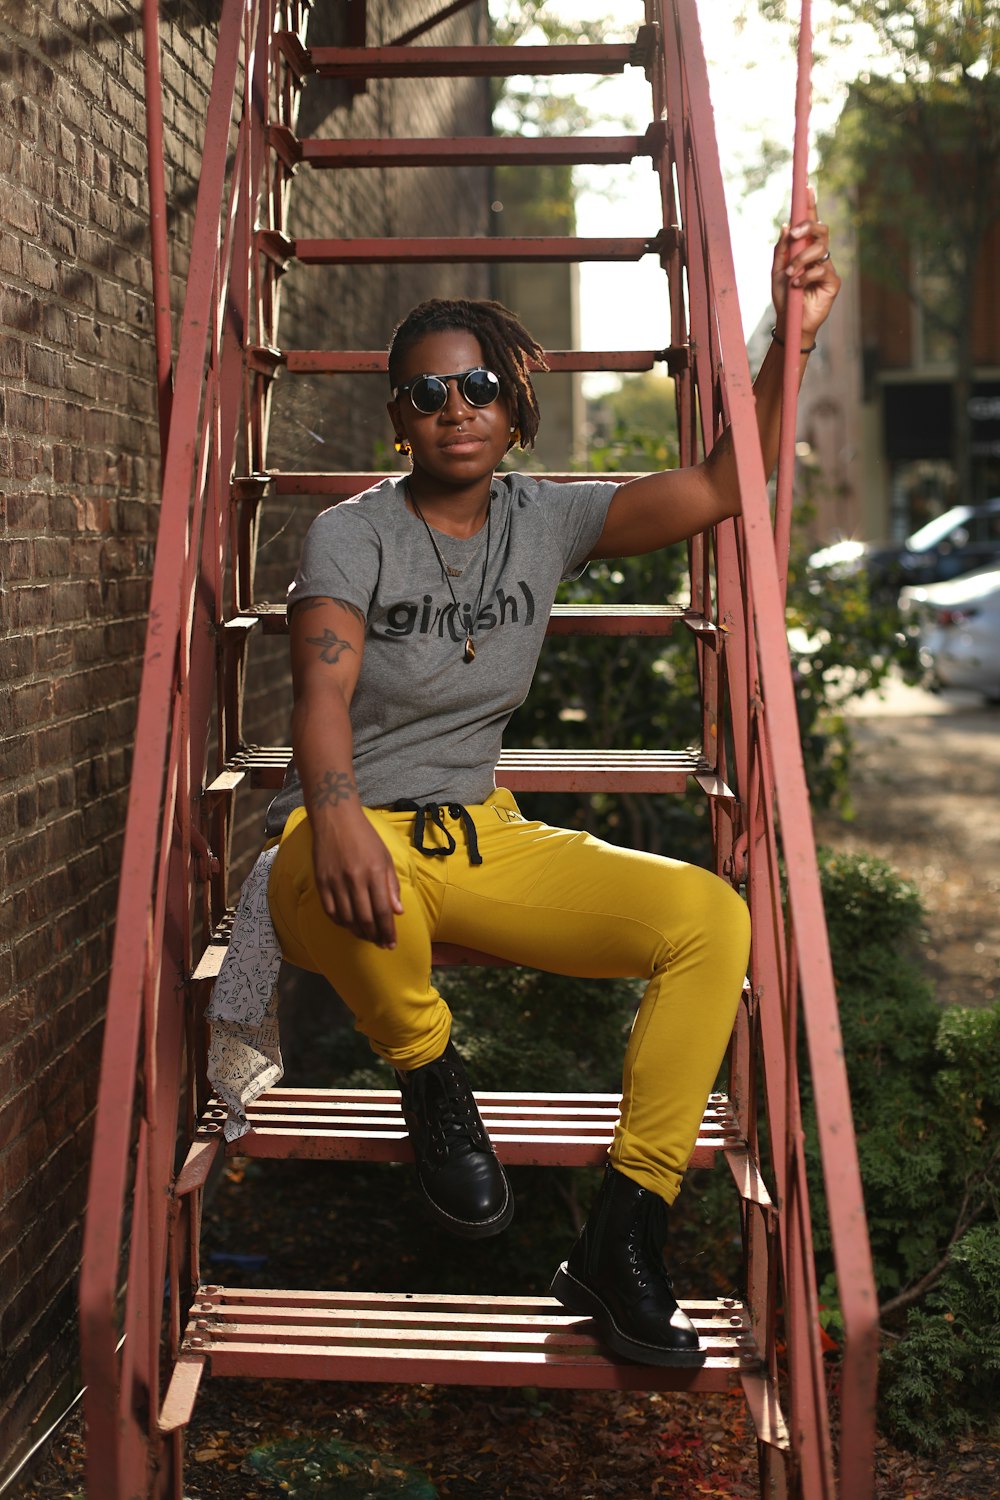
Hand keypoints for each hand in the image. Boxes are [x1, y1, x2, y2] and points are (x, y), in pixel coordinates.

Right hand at [312, 809, 403, 948]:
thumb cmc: (365, 836)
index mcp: (375, 872)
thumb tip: (397, 911)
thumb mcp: (385, 856)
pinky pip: (330, 910)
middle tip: (380, 944)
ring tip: (366, 936)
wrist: (336, 818)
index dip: (387, 931)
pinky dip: (340, 922)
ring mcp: (336, 881)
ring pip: (347, 918)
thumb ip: (392, 885)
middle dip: (374, 936)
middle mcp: (355, 879)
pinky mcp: (321, 881)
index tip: (391, 943)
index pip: (383, 911)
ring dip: (358, 932)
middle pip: (366, 919)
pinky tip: (348, 924)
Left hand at [771, 186, 840, 344]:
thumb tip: (786, 224)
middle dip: (808, 227)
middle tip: (794, 235)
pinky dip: (806, 276)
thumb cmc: (784, 296)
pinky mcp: (833, 282)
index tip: (806, 187)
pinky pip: (822, 269)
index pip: (809, 223)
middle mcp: (818, 254)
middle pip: (821, 229)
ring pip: (821, 249)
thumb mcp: (776, 271)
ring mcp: (827, 267)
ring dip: (802, 260)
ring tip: (790, 275)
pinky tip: (797, 285)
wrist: (789, 321)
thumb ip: (782, 249)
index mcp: (804, 249)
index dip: (810, 204)